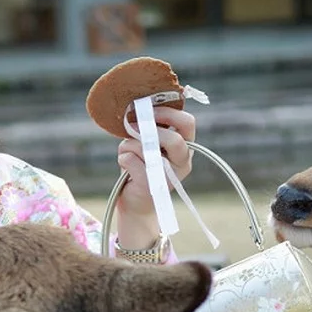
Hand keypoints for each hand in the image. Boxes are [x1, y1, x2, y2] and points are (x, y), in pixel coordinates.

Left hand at [115, 105, 195, 250]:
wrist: (134, 201)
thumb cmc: (140, 166)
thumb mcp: (147, 143)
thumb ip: (147, 128)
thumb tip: (136, 113)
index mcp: (185, 147)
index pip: (187, 123)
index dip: (168, 113)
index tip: (149, 110)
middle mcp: (183, 162)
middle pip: (174, 139)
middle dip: (149, 130)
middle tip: (133, 129)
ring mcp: (169, 177)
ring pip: (148, 148)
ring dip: (130, 145)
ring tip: (126, 152)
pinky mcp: (151, 186)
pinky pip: (132, 160)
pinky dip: (123, 158)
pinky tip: (124, 164)